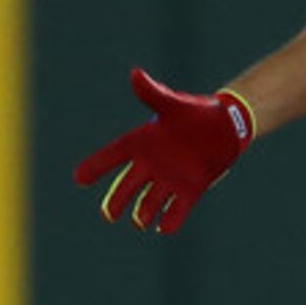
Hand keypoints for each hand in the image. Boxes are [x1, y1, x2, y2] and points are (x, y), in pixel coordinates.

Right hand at [72, 68, 255, 234]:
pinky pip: (177, 211)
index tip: (79, 179)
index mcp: (142, 142)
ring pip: (150, 202)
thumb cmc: (196, 111)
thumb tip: (136, 75)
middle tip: (109, 215)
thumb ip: (154, 94)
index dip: (95, 167)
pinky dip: (170, 221)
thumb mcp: (174, 103)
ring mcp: (170, 179)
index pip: (113, 156)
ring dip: (143, 213)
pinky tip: (164, 229)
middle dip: (117, 201)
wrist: (227, 125)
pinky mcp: (191, 189)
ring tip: (139, 221)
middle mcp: (152, 164)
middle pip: (127, 187)